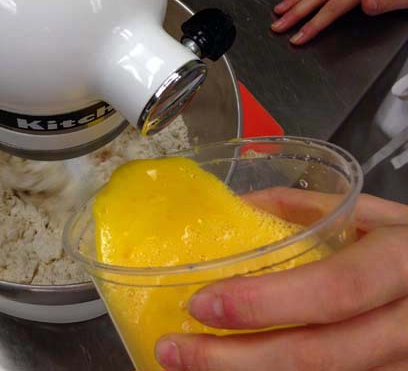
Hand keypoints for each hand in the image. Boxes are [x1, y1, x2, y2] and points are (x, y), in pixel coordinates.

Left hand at [155, 190, 407, 370]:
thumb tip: (233, 204)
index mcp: (402, 261)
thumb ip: (305, 207)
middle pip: (318, 356)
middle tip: (174, 349)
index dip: (265, 303)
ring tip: (190, 367)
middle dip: (233, 360)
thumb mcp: (374, 214)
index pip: (334, 290)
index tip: (201, 304)